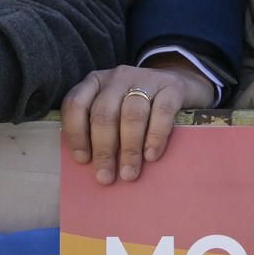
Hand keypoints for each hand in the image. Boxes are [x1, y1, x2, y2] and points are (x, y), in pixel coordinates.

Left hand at [61, 60, 219, 184]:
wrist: (177, 86)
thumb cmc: (137, 108)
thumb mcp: (113, 109)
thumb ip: (98, 128)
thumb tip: (90, 166)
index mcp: (95, 82)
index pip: (76, 104)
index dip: (76, 133)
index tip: (83, 160)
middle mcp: (117, 77)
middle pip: (104, 113)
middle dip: (103, 149)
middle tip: (105, 177)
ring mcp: (145, 79)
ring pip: (132, 114)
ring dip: (129, 148)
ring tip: (129, 173)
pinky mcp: (171, 86)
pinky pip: (162, 112)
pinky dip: (155, 137)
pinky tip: (151, 156)